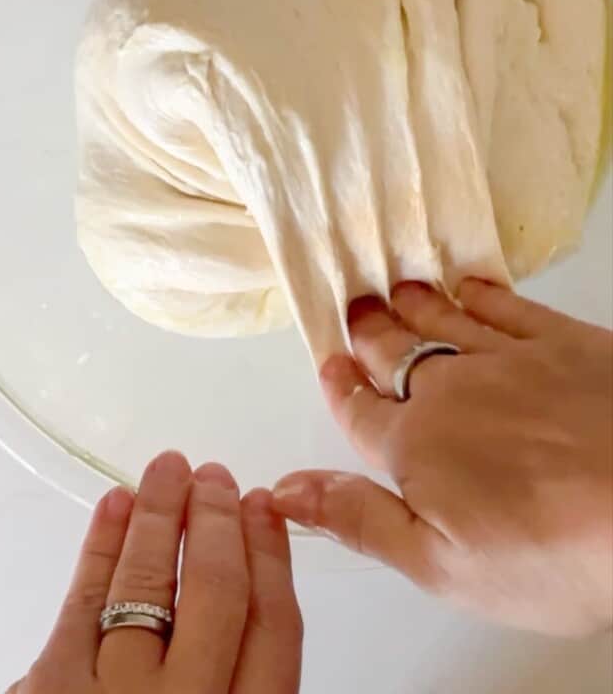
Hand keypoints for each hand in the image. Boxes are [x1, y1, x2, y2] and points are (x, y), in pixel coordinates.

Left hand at [8, 453, 301, 693]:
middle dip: (218, 524)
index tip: (265, 510)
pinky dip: (100, 549)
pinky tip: (114, 509)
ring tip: (167, 471)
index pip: (275, 631)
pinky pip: (81, 602)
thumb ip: (246, 693)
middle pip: (217, 596)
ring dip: (161, 518)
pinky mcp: (49, 691)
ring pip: (149, 587)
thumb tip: (260, 601)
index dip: (272, 558)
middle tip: (215, 478)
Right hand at [272, 280, 612, 636]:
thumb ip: (360, 520)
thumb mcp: (443, 565)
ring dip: (415, 304)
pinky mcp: (563, 340)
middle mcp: (450, 390)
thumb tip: (285, 489)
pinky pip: (507, 305)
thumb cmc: (554, 553)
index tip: (329, 366)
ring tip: (396, 286)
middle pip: (394, 354)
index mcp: (414, 446)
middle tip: (354, 308)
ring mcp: (507, 358)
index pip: (360, 411)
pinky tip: (469, 284)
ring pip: (442, 320)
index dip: (341, 388)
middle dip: (369, 333)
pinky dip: (481, 292)